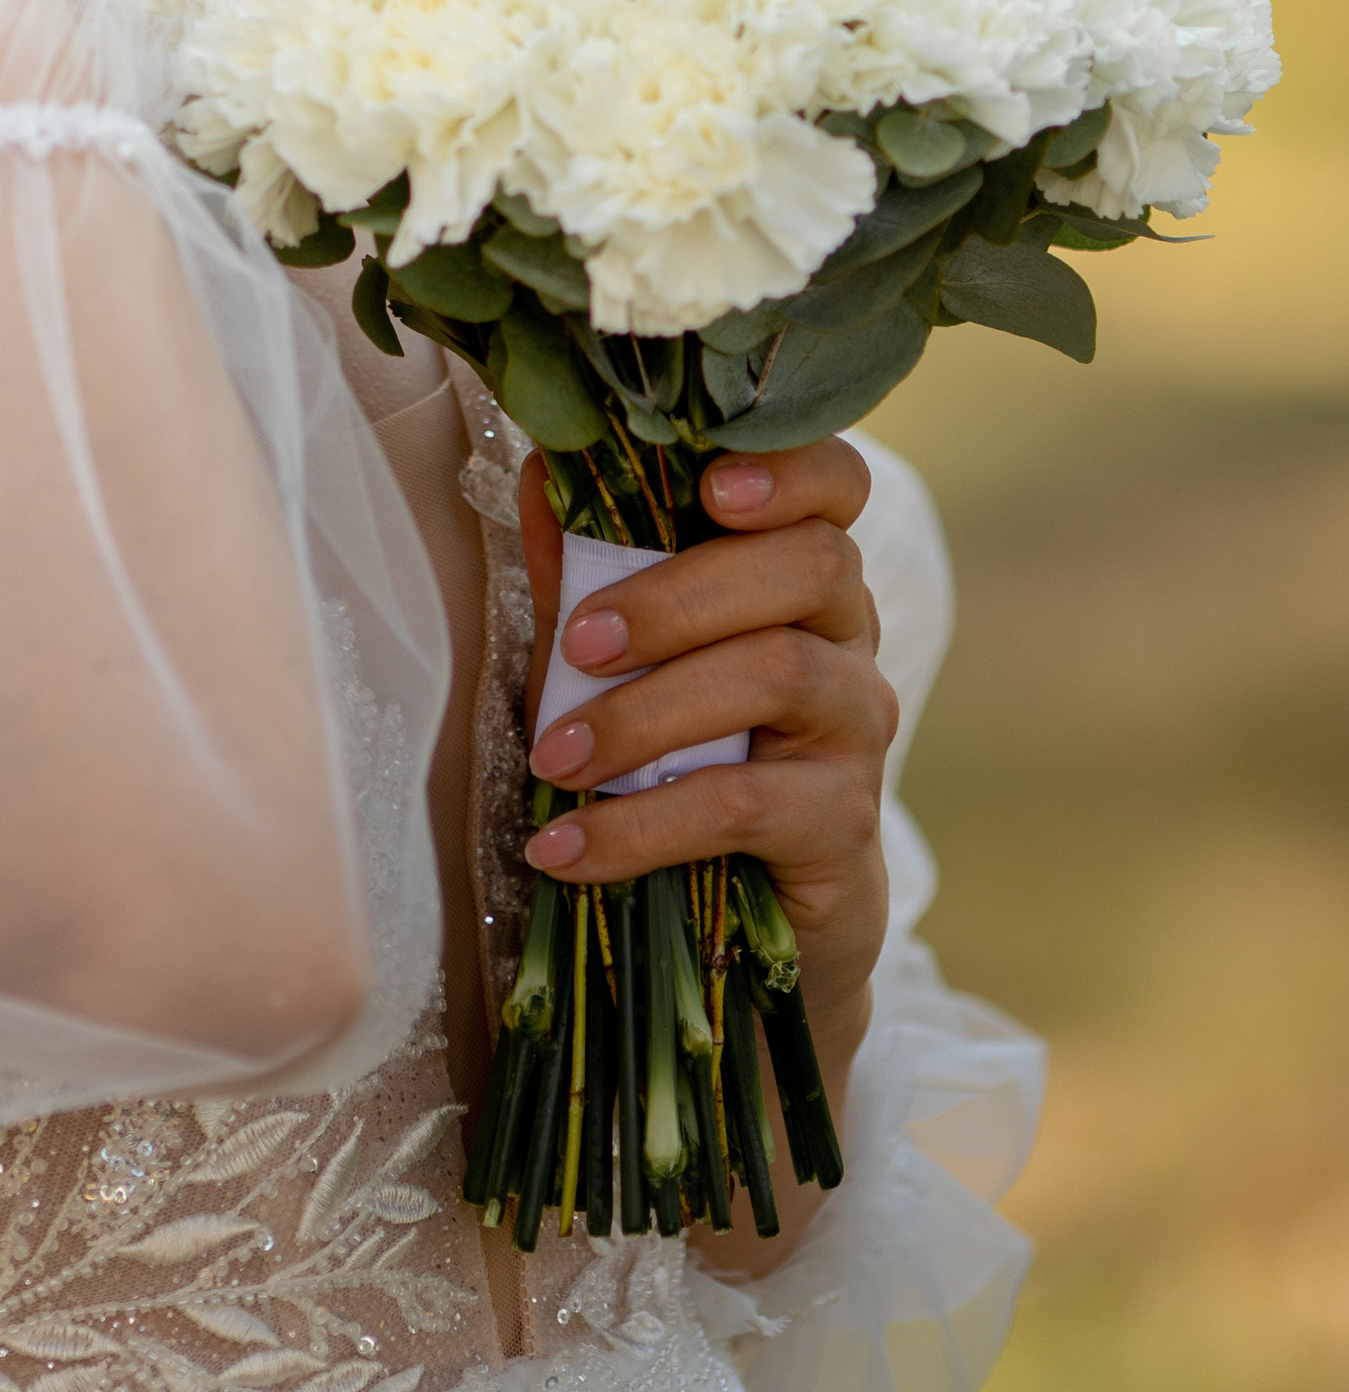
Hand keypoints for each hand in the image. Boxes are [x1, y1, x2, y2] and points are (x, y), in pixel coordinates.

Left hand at [515, 440, 894, 1057]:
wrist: (747, 922)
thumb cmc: (677, 752)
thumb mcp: (620, 655)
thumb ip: (585, 568)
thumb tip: (536, 473)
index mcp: (802, 571)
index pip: (836, 485)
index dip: (789, 469)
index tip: (711, 486)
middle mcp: (850, 637)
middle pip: (809, 566)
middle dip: (680, 595)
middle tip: (579, 644)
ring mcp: (856, 730)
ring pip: (779, 675)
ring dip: (648, 712)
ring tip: (556, 758)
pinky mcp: (844, 827)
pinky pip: (745, 804)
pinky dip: (640, 826)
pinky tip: (564, 849)